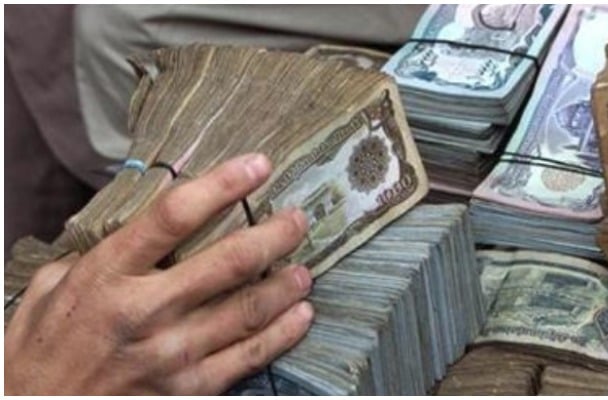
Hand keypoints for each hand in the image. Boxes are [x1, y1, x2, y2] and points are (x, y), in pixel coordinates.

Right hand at [4, 154, 313, 394]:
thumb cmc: (38, 352)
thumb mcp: (49, 290)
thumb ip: (95, 256)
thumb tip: (140, 231)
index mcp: (108, 274)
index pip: (175, 215)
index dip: (223, 185)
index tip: (258, 165)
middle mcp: (146, 310)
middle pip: (230, 261)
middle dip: (275, 234)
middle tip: (298, 220)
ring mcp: (171, 354)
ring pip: (249, 309)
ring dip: (286, 284)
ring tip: (305, 268)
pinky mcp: (188, 390)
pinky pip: (248, 358)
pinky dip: (283, 334)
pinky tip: (302, 316)